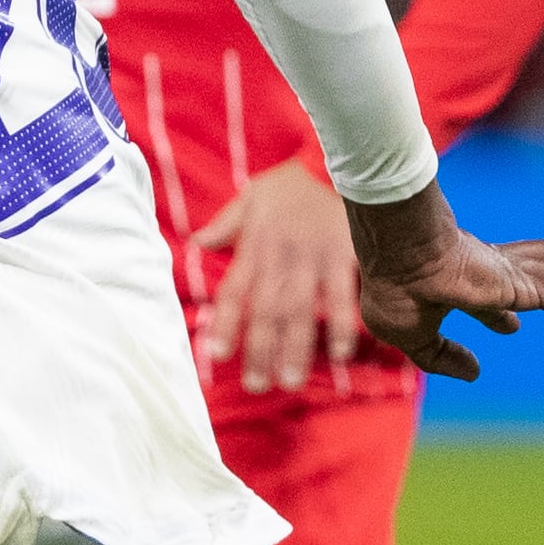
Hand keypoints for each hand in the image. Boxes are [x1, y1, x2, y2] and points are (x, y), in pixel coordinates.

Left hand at [191, 161, 364, 393]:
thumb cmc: (295, 182)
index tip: (217, 355)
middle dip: (259, 350)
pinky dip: (342, 324)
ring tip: (291, 381)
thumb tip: (197, 242)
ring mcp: (313, 260)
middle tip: (257, 386)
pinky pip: (343, 296)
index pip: (233, 292)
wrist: (341, 158)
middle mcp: (280, 258)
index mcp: (255, 247)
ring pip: (299, 310)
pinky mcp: (345, 257)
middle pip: (265, 311)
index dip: (225, 324)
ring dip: (295, 348)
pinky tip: (341, 353)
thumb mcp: (252, 196)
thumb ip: (226, 224)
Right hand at [342, 181, 543, 380]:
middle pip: (543, 280)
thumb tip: (475, 373)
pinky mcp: (528, 284)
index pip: (492, 294)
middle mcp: (496, 272)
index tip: (511, 327)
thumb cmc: (397, 290)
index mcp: (466, 281)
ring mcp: (516, 276)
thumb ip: (439, 357)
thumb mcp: (411, 336)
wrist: (403, 262)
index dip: (500, 315)